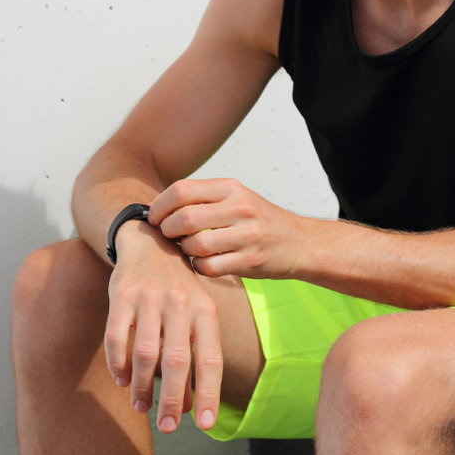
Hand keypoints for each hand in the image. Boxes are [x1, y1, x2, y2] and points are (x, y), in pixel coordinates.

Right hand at [102, 220, 223, 433]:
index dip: (209, 392)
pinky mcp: (122, 295)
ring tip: (142, 407)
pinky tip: (121, 381)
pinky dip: (117, 362)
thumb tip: (191, 408)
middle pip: (177, 361)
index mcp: (205, 312)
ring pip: (145, 352)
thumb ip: (196, 358)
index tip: (205, 424)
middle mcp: (180, 304)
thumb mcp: (197, 317)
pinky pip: (116, 336)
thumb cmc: (180, 291)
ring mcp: (150, 298)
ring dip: (142, 386)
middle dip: (173, 399)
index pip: (211, 359)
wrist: (152, 243)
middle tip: (168, 427)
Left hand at [149, 177, 307, 279]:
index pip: (182, 190)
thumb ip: (202, 199)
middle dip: (167, 230)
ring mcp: (247, 235)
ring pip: (195, 245)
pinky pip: (209, 267)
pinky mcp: (250, 260)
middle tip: (168, 236)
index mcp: (231, 188)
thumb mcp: (236, 198)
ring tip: (189, 249)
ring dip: (184, 250)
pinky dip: (199, 267)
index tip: (154, 217)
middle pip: (185, 218)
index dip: (160, 205)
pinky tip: (204, 262)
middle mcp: (240, 208)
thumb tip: (158, 207)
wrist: (299, 242)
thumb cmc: (260, 221)